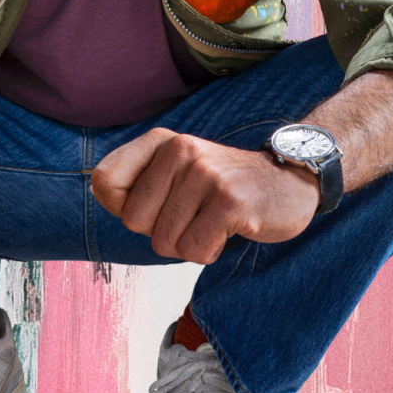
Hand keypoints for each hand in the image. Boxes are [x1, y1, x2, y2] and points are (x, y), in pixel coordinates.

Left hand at [90, 129, 320, 264]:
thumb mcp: (178, 172)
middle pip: (134, 221)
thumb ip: (138, 183)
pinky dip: (210, 251)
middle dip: (162, 232)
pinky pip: (194, 250)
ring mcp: (206, 175)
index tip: (159, 204)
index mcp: (162, 142)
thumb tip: (101, 190)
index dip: (124, 207)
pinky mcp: (229, 202)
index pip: (104, 182)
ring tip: (215, 221)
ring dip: (190, 244)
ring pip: (164, 242)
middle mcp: (180, 150)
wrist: (292, 182)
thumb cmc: (224, 188)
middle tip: (196, 214)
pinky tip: (231, 229)